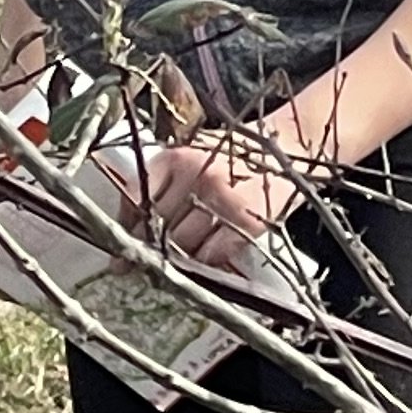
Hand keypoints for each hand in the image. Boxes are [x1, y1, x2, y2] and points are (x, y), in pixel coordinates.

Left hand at [142, 133, 297, 265]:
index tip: (124, 243)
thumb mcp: (189, 158)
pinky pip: (213, 253)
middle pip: (158, 226)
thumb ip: (158, 185)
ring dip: (177, 258)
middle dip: (150, 248)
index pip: (136, 199)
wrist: (286, 149)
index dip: (127, 226)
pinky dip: (205, 261)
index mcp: (176, 157)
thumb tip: (127, 225)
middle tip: (145, 263)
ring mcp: (223, 197)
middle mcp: (197, 174)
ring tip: (178, 261)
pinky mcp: (247, 219)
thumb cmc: (231, 158)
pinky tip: (205, 257)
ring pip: (182, 244)